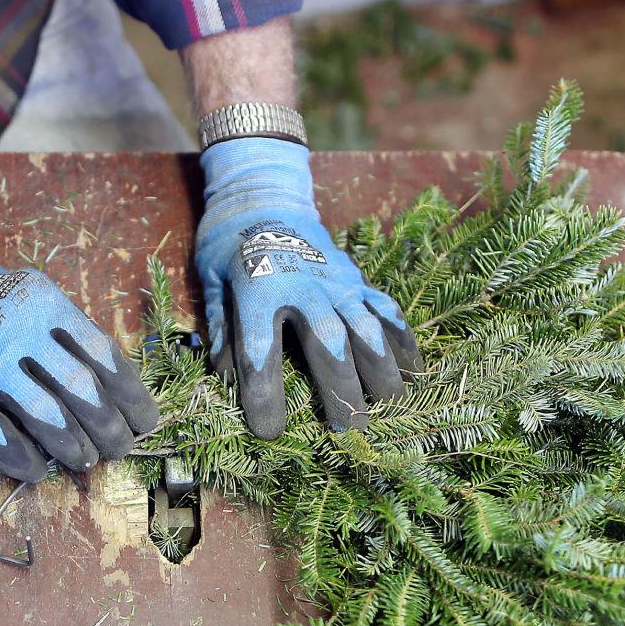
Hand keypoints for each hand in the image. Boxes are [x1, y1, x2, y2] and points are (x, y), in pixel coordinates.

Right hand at [0, 232, 158, 480]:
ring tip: (85, 460)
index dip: (131, 395)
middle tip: (119, 449)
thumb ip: (69, 337)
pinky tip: (38, 469)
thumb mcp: (35, 300)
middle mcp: (21, 332)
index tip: (145, 422)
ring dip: (72, 446)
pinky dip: (23, 459)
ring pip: (46, 416)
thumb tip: (117, 394)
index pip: (104, 355)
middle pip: (81, 390)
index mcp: (48, 305)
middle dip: (108, 427)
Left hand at [195, 138, 420, 437]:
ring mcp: (336, 281)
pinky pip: (385, 309)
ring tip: (392, 404)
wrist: (262, 194)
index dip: (264, 396)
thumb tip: (224, 380)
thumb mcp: (210, 283)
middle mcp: (305, 286)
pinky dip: (401, 339)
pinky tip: (414, 368)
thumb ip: (221, 330)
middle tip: (350, 431)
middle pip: (329, 345)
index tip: (269, 431)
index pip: (260, 351)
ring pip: (367, 328)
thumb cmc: (227, 245)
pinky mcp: (355, 278)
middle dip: (341, 391)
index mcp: (258, 289)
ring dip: (382, 369)